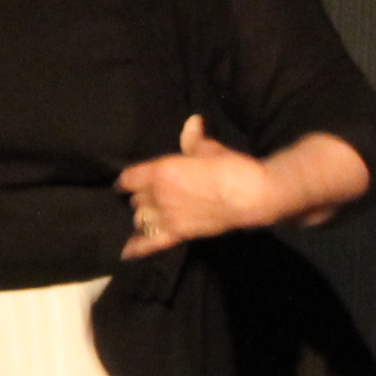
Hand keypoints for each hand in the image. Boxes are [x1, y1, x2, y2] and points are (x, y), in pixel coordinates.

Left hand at [118, 116, 275, 257]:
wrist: (251, 195)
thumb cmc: (231, 166)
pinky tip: (125, 253)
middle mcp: (157, 195)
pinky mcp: (179, 234)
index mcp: (161, 171)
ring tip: (149, 216)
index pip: (130, 178)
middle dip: (141, 197)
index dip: (127, 180)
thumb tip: (193, 121)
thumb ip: (194, 140)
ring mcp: (167, 217)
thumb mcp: (209, 149)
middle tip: (150, 196)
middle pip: (136, 199)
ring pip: (140, 219)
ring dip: (143, 216)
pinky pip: (151, 243)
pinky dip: (137, 248)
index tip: (127, 182)